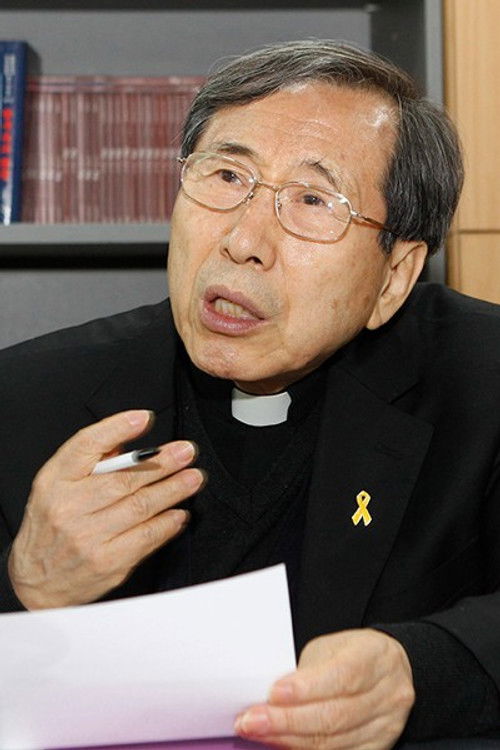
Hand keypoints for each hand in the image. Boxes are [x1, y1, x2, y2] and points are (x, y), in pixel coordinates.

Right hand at [9, 410, 203, 608]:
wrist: (37, 581)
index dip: (118, 427)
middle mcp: (69, 508)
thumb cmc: (51, 527)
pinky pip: (146, 536)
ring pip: (141, 506)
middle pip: (124, 478)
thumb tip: (129, 441)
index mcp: (55, 482)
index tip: (144, 418)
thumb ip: (90, 461)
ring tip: (193, 477)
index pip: (86, 445)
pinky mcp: (108, 562)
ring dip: (173, 489)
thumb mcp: (57, 487)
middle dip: (162, 462)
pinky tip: (179, 512)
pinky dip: (168, 523)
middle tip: (186, 452)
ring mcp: (88, 537)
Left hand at [235, 628, 414, 748]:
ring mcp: (385, 725)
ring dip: (290, 740)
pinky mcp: (378, 747)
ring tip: (259, 732)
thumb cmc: (352, 654)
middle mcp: (387, 694)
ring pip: (334, 741)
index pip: (341, 676)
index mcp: (374, 657)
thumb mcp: (331, 648)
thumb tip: (270, 698)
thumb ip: (307, 673)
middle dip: (287, 721)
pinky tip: (284, 745)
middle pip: (334, 715)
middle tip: (252, 720)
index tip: (273, 694)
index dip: (306, 688)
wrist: (389, 669)